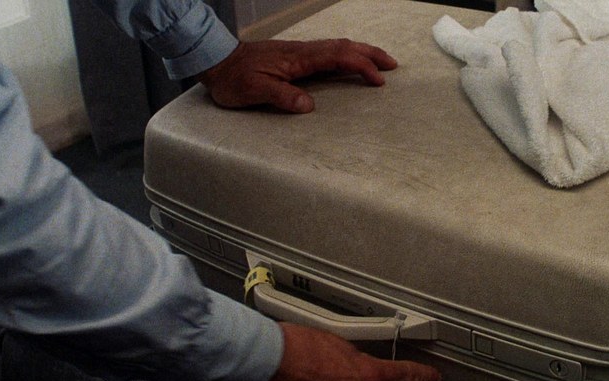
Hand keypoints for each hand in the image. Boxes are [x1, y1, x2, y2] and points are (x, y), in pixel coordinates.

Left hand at [196, 39, 397, 112]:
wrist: (215, 59)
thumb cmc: (233, 78)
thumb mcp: (253, 91)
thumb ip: (281, 96)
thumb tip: (308, 105)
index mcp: (298, 59)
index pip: (337, 58)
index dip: (360, 66)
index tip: (378, 80)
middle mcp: (302, 52)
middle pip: (344, 47)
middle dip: (370, 54)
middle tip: (392, 66)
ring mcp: (299, 52)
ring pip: (337, 46)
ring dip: (360, 52)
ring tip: (379, 63)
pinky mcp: (294, 57)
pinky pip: (328, 51)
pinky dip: (346, 55)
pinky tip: (349, 62)